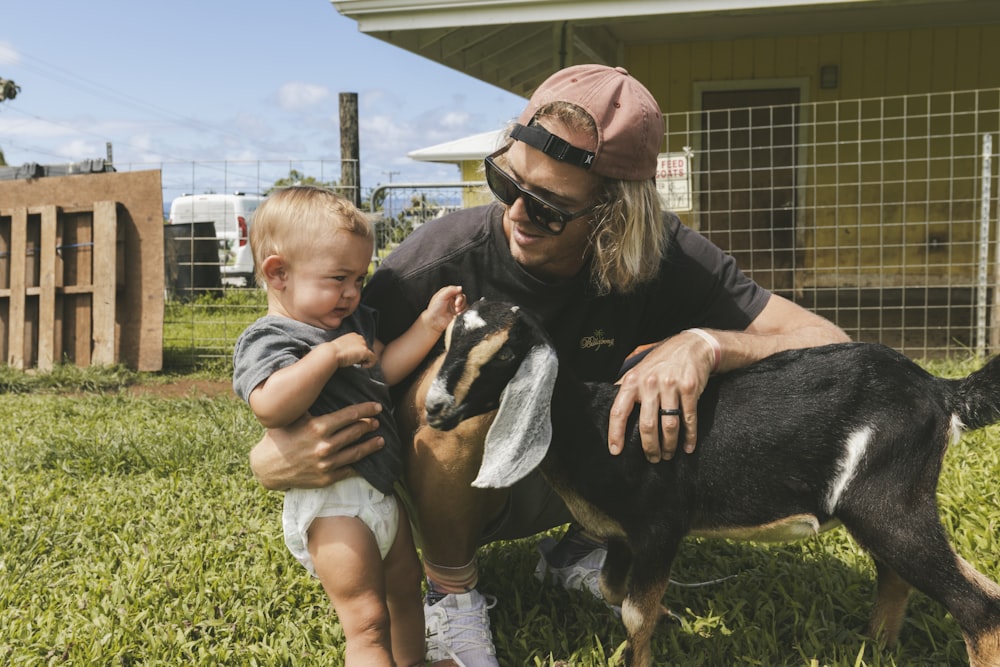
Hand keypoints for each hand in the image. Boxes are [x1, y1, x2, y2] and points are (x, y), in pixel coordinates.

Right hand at [249, 402, 384, 489]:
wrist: (267, 467)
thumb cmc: (280, 437)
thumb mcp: (293, 418)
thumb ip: (310, 406)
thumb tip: (323, 384)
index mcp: (318, 427)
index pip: (350, 415)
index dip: (366, 409)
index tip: (377, 406)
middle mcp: (324, 445)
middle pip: (356, 432)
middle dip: (369, 426)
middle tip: (378, 422)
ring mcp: (327, 464)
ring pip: (357, 452)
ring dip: (371, 445)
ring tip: (381, 440)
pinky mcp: (326, 478)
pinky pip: (349, 470)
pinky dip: (361, 465)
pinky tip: (367, 461)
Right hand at [327, 332, 375, 368]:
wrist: (331, 353)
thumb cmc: (333, 352)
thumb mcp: (341, 346)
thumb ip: (349, 348)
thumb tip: (354, 356)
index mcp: (354, 335)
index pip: (361, 345)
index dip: (357, 352)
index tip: (351, 357)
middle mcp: (359, 337)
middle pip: (365, 349)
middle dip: (361, 356)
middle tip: (352, 361)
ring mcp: (363, 344)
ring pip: (369, 354)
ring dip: (364, 360)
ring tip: (355, 363)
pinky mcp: (365, 351)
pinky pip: (373, 359)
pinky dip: (369, 364)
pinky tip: (361, 366)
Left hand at [424, 285, 465, 331]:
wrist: (434, 321)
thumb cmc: (434, 309)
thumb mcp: (441, 296)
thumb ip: (450, 290)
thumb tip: (460, 287)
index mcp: (447, 293)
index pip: (457, 290)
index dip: (458, 294)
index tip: (457, 299)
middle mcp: (451, 299)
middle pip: (462, 297)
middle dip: (461, 301)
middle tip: (456, 305)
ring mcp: (455, 307)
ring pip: (464, 304)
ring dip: (462, 307)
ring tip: (456, 311)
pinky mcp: (457, 313)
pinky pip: (465, 311)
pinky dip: (463, 312)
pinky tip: (458, 314)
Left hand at [607, 331, 715, 462]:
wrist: (691, 346)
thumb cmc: (661, 363)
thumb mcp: (639, 370)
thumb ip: (626, 388)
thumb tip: (607, 408)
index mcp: (633, 381)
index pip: (619, 411)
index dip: (615, 433)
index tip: (615, 451)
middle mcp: (650, 383)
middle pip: (647, 425)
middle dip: (649, 447)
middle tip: (652, 459)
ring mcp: (671, 385)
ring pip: (669, 425)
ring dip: (669, 446)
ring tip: (667, 455)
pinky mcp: (690, 388)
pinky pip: (689, 419)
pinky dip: (689, 436)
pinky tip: (688, 447)